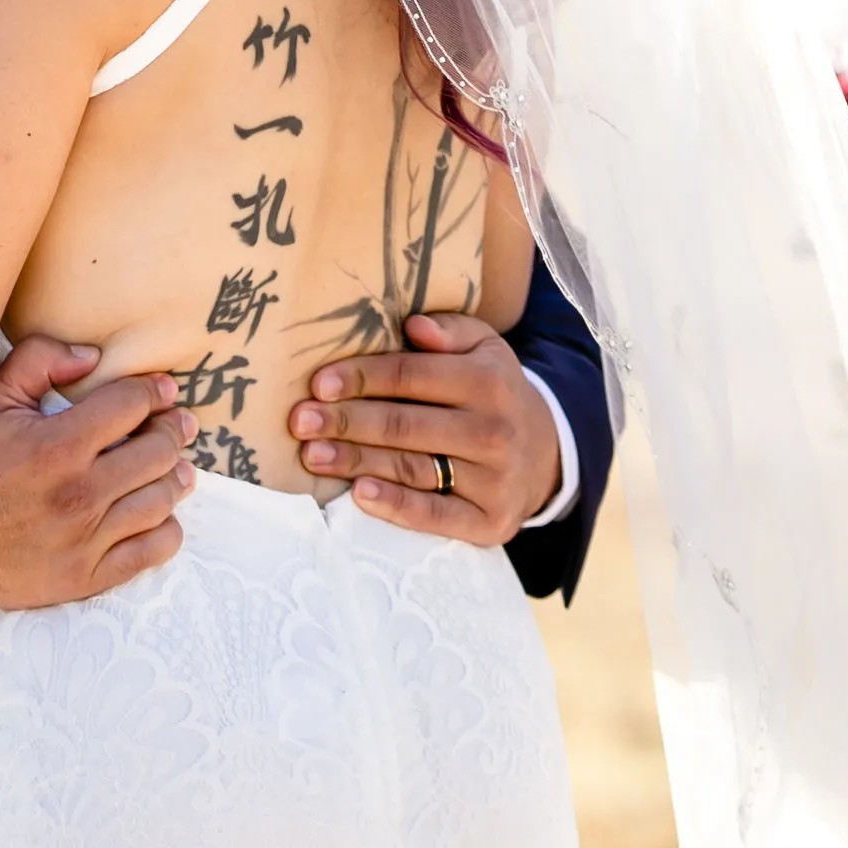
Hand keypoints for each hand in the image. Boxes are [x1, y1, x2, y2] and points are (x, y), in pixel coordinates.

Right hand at [0, 335, 195, 606]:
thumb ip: (40, 361)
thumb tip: (93, 355)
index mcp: (58, 445)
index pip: (131, 406)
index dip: (154, 392)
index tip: (163, 390)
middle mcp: (79, 493)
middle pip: (157, 452)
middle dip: (174, 430)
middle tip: (179, 425)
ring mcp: (86, 539)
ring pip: (161, 501)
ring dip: (177, 478)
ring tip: (180, 468)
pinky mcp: (87, 576)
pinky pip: (152, 551)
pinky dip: (167, 529)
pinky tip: (161, 514)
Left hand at [288, 313, 560, 544]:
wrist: (546, 454)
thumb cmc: (493, 391)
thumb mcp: (485, 348)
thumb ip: (451, 330)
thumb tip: (413, 324)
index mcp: (487, 380)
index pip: (412, 375)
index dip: (363, 378)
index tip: (319, 384)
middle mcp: (493, 430)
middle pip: (405, 424)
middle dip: (347, 422)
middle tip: (300, 421)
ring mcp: (495, 480)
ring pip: (413, 468)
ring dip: (357, 462)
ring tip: (313, 455)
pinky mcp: (491, 522)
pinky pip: (437, 516)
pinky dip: (397, 507)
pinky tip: (358, 494)